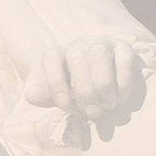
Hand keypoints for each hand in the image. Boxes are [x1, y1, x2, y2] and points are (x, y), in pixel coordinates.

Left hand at [25, 37, 146, 139]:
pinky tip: (120, 98)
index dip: (56, 84)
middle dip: (84, 90)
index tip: (67, 107)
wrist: (105, 78)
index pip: (51, 59)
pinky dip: (122, 83)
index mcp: (57, 52)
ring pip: (99, 56)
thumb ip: (42, 95)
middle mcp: (78, 44)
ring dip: (103, 85)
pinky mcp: (124, 48)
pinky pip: (123, 61)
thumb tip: (31, 96)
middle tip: (93, 113)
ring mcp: (102, 43)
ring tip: (107, 106)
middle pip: (76, 59)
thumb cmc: (74, 89)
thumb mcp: (56, 93)